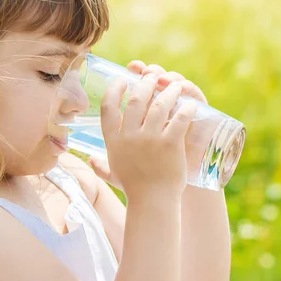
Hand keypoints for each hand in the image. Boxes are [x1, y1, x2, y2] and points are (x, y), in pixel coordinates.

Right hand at [89, 60, 212, 189]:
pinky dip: (186, 109)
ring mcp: (150, 140)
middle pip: (136, 100)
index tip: (123, 79)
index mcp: (113, 141)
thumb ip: (100, 166)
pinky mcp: (170, 145)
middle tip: (153, 77)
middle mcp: (129, 137)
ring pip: (159, 105)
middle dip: (145, 84)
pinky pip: (179, 119)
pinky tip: (190, 104)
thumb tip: (89, 160)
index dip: (115, 90)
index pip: (108, 108)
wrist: (152, 203)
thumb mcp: (113, 174)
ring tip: (174, 85)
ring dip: (168, 91)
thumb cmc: (134, 189)